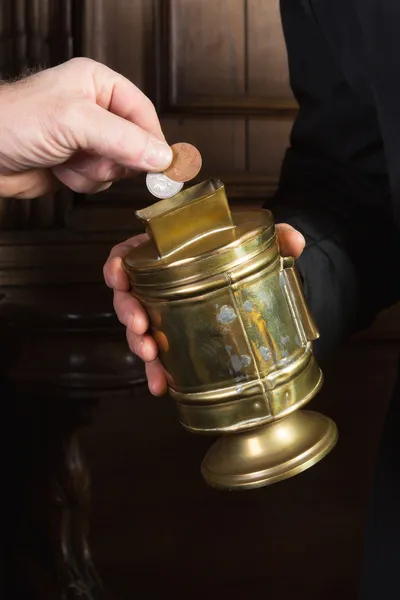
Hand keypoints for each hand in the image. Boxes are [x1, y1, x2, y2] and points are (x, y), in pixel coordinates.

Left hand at [0, 58, 172, 197]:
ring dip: (94, 172)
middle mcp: (96, 111)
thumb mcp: (75, 122)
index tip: (164, 165)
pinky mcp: (77, 164)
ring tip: (68, 160)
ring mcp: (87, 139)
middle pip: (135, 144)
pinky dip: (82, 182)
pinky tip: (60, 170)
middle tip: (96, 157)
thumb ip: (123, 139)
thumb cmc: (13, 122)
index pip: (143, 113)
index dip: (153, 141)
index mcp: (99, 85)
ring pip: (118, 167)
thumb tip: (162, 156)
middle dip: (115, 159)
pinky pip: (100, 181)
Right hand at [104, 224, 306, 395]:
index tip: (118, 278)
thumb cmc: (244, 262)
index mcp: (168, 255)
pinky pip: (158, 356)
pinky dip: (157, 372)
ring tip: (152, 357)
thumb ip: (276, 239)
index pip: (130, 255)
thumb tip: (295, 239)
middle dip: (128, 313)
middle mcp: (158, 285)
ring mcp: (164, 315)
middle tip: (141, 326)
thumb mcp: (258, 246)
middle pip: (128, 297)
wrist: (256, 290)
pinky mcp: (174, 341)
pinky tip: (162, 385)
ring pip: (138, 330)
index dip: (117, 266)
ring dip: (139, 344)